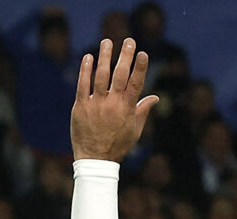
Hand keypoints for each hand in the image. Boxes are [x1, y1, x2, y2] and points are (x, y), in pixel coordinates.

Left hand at [70, 38, 156, 163]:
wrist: (96, 160)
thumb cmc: (118, 144)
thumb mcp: (135, 129)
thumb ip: (143, 110)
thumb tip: (156, 97)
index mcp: (127, 109)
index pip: (136, 84)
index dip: (140, 68)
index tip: (143, 53)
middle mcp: (113, 104)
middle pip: (120, 76)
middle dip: (125, 56)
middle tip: (129, 41)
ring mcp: (96, 104)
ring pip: (101, 76)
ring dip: (104, 57)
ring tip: (107, 42)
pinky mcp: (81, 106)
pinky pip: (82, 85)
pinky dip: (85, 70)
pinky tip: (88, 57)